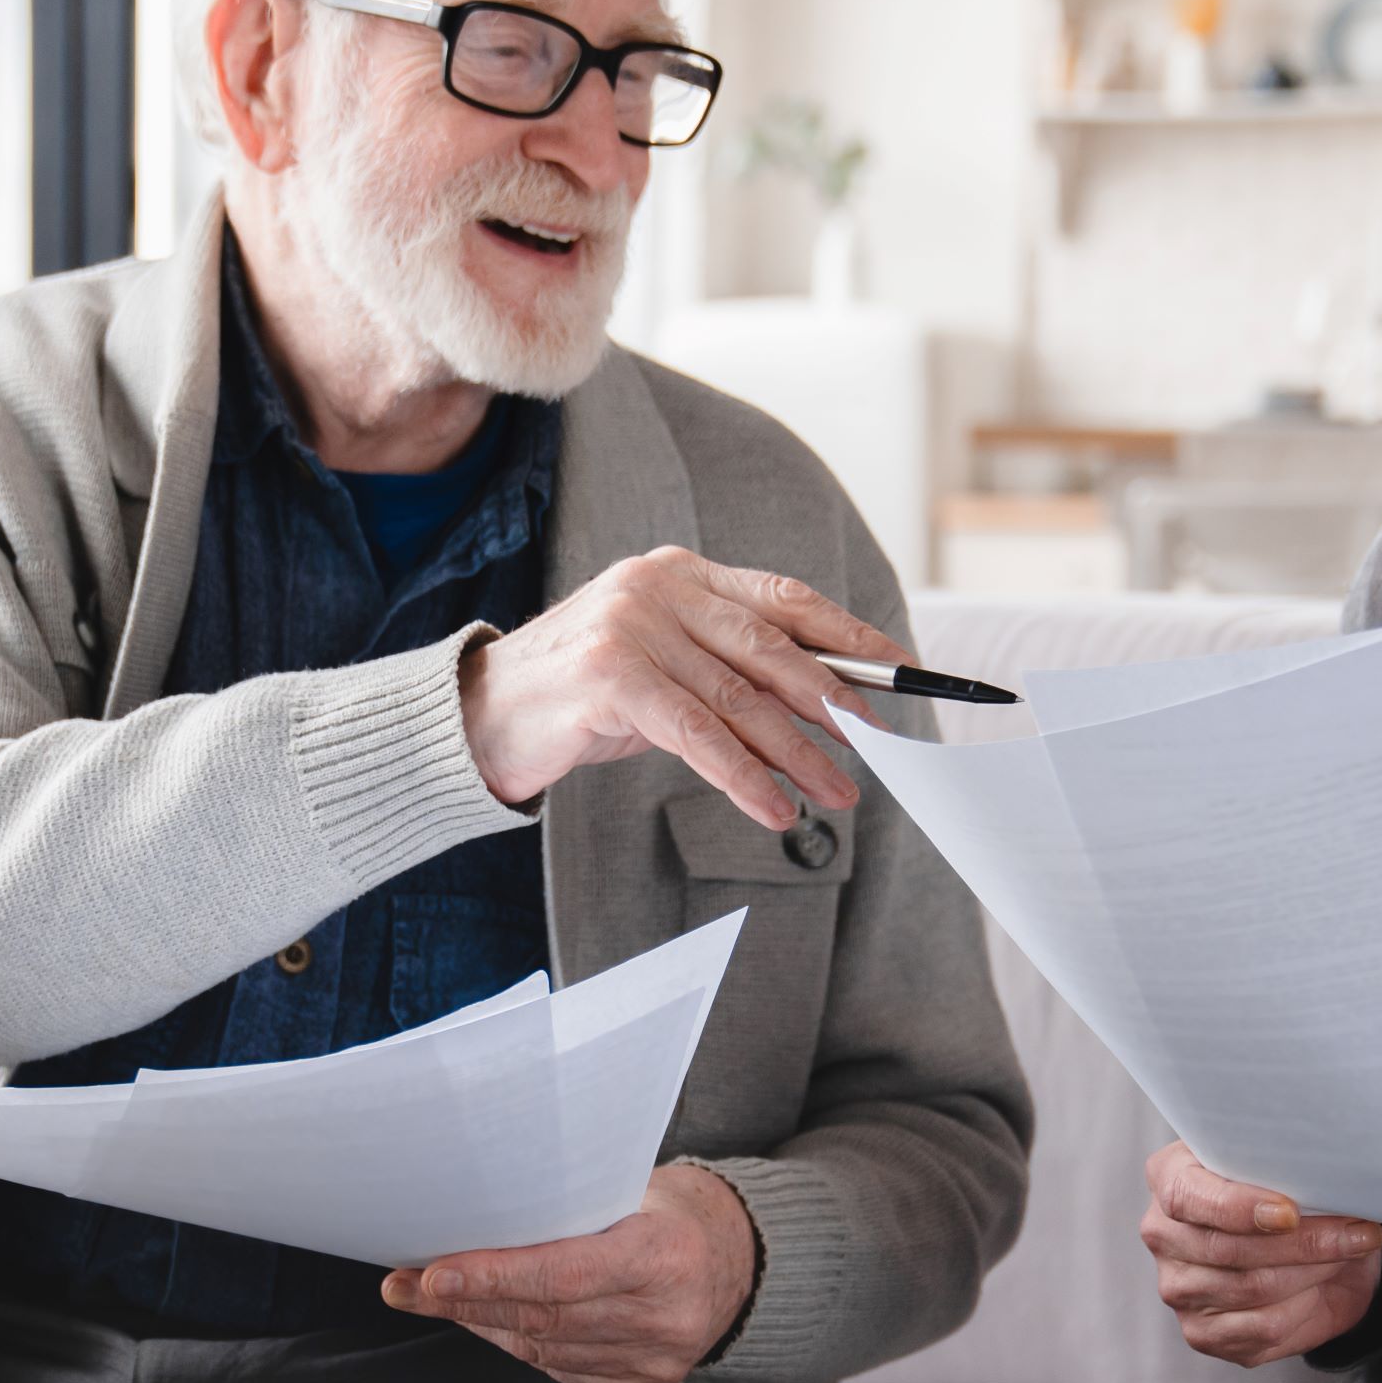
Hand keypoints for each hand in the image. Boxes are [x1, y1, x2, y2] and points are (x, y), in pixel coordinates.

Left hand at [381, 1163, 758, 1382]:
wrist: (736, 1262)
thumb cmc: (667, 1212)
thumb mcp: (631, 1190)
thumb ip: (565, 1208)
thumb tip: (470, 1213)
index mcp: (667, 1256)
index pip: (566, 1274)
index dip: (495, 1276)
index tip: (433, 1273)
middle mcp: (665, 1319)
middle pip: (542, 1318)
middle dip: (465, 1300)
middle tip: (405, 1283)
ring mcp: (655, 1363)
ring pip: (540, 1350)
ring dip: (481, 1322)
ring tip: (434, 1296)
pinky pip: (557, 1371)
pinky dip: (516, 1343)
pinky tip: (488, 1320)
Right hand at [459, 545, 901, 830]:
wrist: (479, 718)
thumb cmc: (580, 700)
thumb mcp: (664, 674)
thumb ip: (729, 676)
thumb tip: (826, 714)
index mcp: (680, 573)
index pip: (784, 598)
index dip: (848, 635)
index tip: (902, 670)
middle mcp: (659, 586)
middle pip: (771, 648)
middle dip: (834, 704)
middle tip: (876, 747)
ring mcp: (632, 626)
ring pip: (741, 699)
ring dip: (798, 754)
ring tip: (838, 792)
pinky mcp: (610, 676)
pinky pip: (698, 735)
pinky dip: (744, 777)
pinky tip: (773, 809)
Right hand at [1142, 1143, 1381, 1366]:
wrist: (1310, 1250)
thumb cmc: (1295, 1196)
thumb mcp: (1291, 1166)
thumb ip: (1294, 1168)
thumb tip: (1336, 1183)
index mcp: (1170, 1178)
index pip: (1186, 1197)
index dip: (1238, 1208)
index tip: (1291, 1212)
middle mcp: (1162, 1234)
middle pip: (1227, 1248)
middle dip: (1303, 1242)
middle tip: (1358, 1232)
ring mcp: (1178, 1288)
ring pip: (1252, 1288)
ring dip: (1314, 1272)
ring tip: (1348, 1253)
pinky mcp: (1202, 1332)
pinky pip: (1262, 1327)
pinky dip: (1305, 1308)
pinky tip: (1321, 1288)